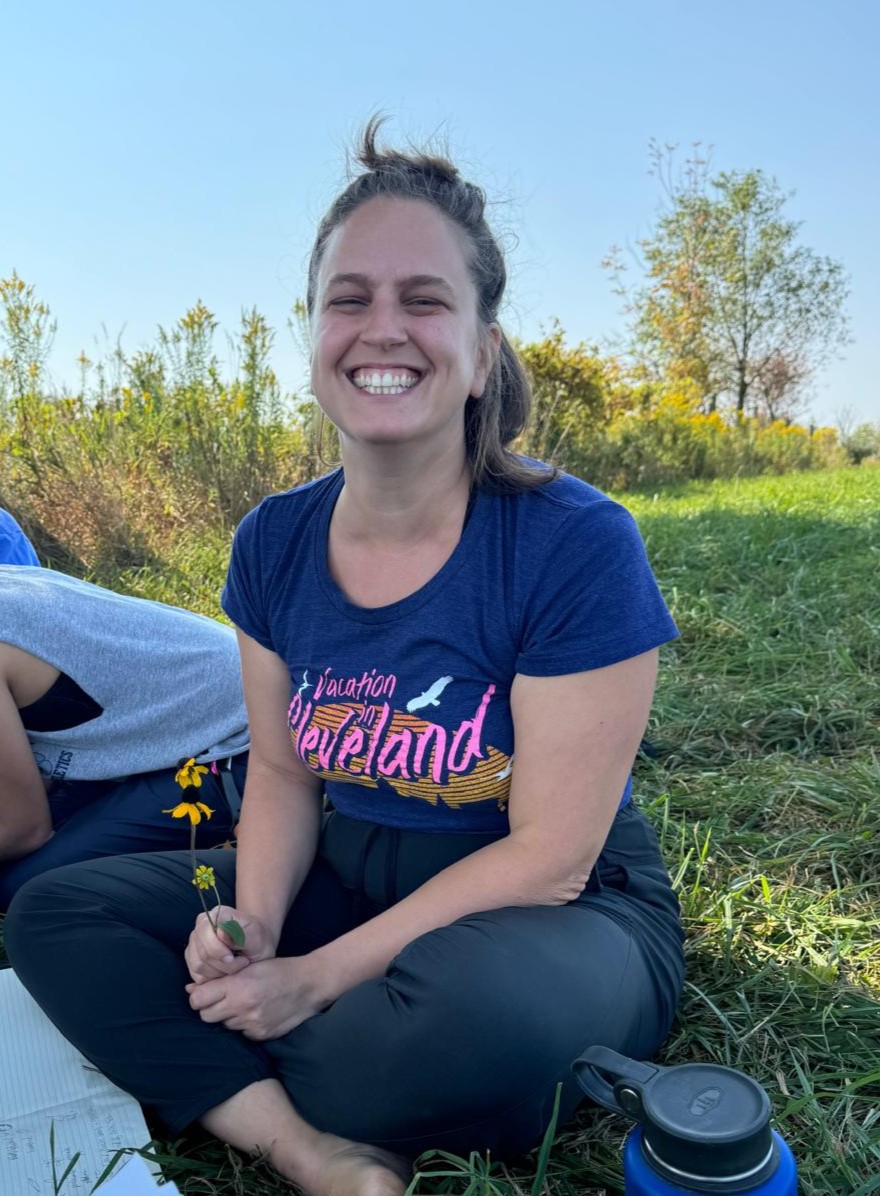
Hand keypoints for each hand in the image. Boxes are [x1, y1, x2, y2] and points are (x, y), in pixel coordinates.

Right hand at [184, 906, 276, 983]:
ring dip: (219, 972)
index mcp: (217, 914)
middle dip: (223, 965)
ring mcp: (194, 942)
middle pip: (202, 952)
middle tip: (242, 963)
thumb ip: (240, 935)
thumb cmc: (258, 939)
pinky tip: (226, 972)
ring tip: (236, 967)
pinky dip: (213, 978)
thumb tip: (221, 932)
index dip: (217, 949)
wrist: (257, 947)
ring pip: (198, 966)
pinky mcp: (192, 958)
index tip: (233, 958)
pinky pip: (197, 975)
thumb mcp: (257, 937)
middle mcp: (201, 926)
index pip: (205, 931)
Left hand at [185, 955, 330, 1040]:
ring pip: (224, 1025)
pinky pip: (241, 1033)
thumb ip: (220, 978)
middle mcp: (242, 1006)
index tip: (205, 993)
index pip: (198, 1000)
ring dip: (229, 1016)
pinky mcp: (261, 1035)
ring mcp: (252, 1023)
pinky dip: (244, 1025)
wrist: (309, 985)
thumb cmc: (278, 970)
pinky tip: (256, 1012)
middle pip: (206, 1016)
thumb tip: (190, 990)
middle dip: (210, 1008)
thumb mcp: (249, 966)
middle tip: (223, 999)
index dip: (198, 996)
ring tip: (245, 1003)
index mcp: (238, 985)